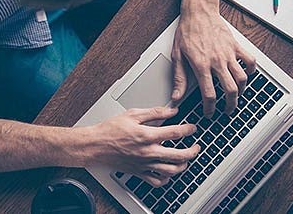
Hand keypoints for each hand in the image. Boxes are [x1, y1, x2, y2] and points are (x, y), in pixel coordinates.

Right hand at [80, 107, 200, 185]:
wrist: (95, 145)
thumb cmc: (110, 129)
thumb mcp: (132, 114)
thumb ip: (154, 112)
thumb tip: (170, 111)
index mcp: (147, 135)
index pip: (175, 133)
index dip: (188, 130)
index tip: (193, 128)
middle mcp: (148, 152)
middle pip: (178, 155)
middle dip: (192, 152)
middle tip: (196, 147)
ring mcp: (144, 164)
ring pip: (170, 170)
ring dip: (182, 166)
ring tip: (186, 160)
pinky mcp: (138, 172)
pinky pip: (156, 181)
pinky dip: (166, 179)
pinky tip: (168, 173)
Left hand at [171, 12, 256, 116]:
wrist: (198, 12)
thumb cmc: (187, 31)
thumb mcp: (177, 55)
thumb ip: (179, 78)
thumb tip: (176, 96)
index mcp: (201, 66)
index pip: (209, 94)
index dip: (210, 108)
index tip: (209, 113)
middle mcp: (217, 62)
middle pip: (230, 90)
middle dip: (230, 104)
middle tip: (227, 110)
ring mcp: (228, 54)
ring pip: (242, 78)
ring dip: (241, 91)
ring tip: (237, 96)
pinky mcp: (235, 46)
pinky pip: (249, 60)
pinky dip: (251, 70)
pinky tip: (246, 74)